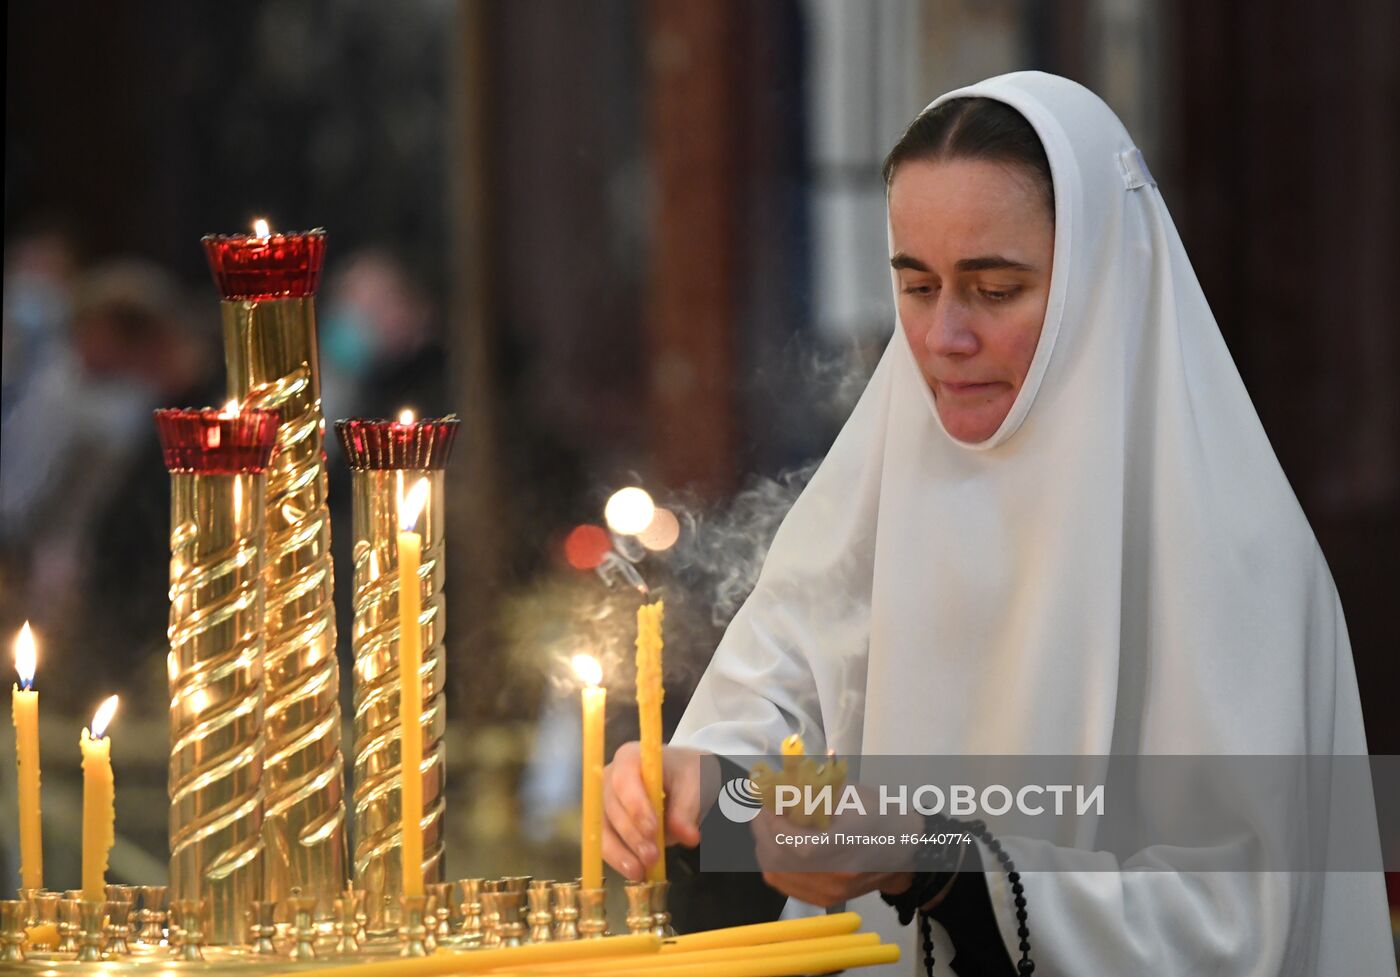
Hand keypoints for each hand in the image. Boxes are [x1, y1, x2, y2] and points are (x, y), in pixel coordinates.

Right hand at [603, 742, 705, 880]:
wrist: (686, 780)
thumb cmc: (688, 774)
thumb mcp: (696, 784)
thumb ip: (688, 808)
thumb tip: (686, 836)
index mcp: (631, 757)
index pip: (624, 780)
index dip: (635, 806)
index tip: (653, 830)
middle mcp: (611, 776)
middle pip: (612, 806)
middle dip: (632, 835)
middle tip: (652, 856)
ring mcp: (605, 799)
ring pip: (604, 828)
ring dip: (621, 851)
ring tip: (641, 871)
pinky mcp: (607, 821)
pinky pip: (605, 841)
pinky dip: (618, 858)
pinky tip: (634, 872)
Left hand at [751, 783, 922, 907]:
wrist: (903, 851)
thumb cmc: (880, 814)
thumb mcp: (852, 793)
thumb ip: (814, 792)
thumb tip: (779, 790)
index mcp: (849, 844)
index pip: (800, 847)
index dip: (777, 826)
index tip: (769, 805)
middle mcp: (836, 875)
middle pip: (782, 861)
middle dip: (763, 831)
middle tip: (762, 810)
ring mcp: (828, 891)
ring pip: (776, 873)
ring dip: (764, 845)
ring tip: (766, 824)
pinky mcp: (822, 899)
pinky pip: (783, 884)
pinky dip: (772, 862)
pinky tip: (774, 844)